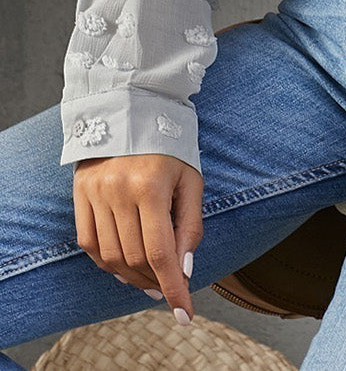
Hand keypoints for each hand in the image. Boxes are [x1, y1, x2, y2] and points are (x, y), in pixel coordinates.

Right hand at [73, 153, 202, 322]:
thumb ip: (190, 225)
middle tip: (169, 288)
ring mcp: (95, 193)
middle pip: (135, 259)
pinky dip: (106, 262)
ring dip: (132, 277)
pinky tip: (123, 265)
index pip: (161, 253)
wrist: (133, 107)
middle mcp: (119, 191)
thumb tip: (183, 270)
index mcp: (151, 186)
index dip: (173, 288)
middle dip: (156, 282)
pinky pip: (89, 243)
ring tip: (149, 279)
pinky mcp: (80, 194)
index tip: (184, 312)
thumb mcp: (191, 180)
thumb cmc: (171, 144)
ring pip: (111, 257)